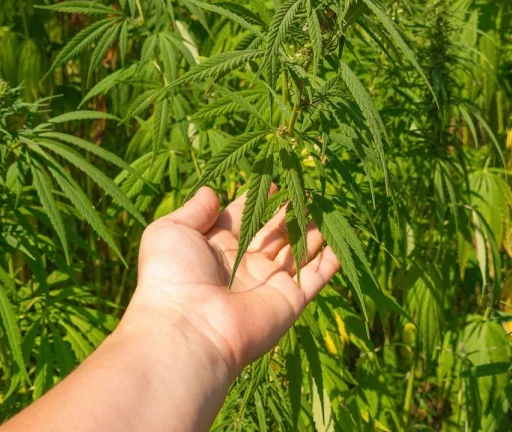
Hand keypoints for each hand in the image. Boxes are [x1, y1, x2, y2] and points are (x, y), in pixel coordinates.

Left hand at [120, 186, 340, 376]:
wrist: (189, 329)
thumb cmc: (172, 276)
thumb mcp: (170, 231)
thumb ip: (194, 210)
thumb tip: (210, 191)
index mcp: (216, 247)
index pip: (243, 217)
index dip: (258, 200)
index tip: (275, 182)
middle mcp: (244, 264)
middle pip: (274, 233)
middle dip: (290, 212)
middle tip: (307, 190)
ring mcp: (269, 283)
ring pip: (298, 251)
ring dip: (312, 230)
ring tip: (327, 206)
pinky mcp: (290, 300)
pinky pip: (315, 278)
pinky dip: (330, 261)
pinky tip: (341, 241)